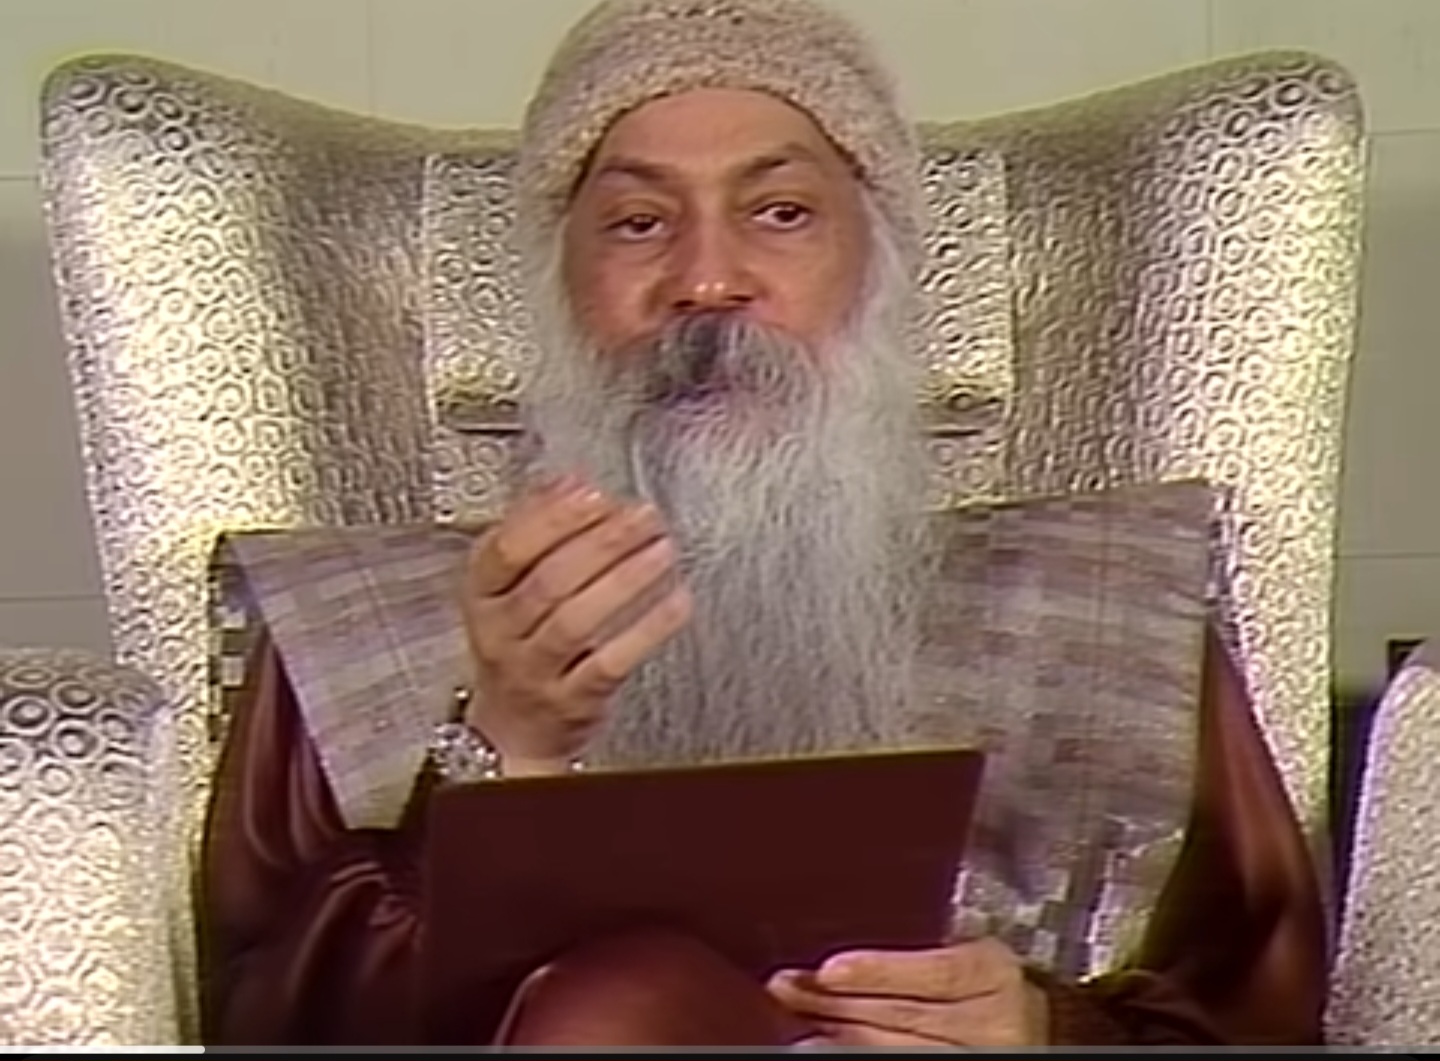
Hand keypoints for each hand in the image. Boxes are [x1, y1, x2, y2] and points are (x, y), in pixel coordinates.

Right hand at [461, 474, 692, 770]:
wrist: (512, 729)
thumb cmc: (517, 641)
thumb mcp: (507, 585)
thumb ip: (534, 527)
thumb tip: (569, 482)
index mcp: (481, 594)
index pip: (507, 549)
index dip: (552, 518)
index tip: (593, 493)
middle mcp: (501, 633)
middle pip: (549, 581)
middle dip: (602, 542)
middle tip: (644, 515)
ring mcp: (534, 670)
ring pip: (577, 620)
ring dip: (625, 579)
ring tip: (663, 549)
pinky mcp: (573, 701)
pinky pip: (610, 662)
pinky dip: (647, 629)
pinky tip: (676, 600)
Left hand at [767, 938, 1048, 1047]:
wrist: (1046, 1029)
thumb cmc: (993, 987)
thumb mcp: (966, 958)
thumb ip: (919, 959)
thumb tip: (838, 960)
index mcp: (993, 971)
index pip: (935, 974)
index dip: (880, 972)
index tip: (829, 970)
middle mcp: (995, 1020)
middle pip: (904, 1012)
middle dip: (837, 1000)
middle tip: (788, 987)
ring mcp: (979, 1053)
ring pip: (896, 1045)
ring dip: (837, 1031)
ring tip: (797, 1021)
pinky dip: (857, 1051)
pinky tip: (826, 1045)